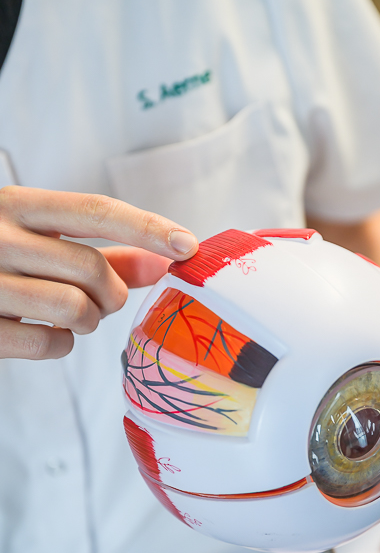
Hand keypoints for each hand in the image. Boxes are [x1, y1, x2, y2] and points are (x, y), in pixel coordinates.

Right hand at [0, 186, 197, 359]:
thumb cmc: (0, 261)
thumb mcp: (41, 242)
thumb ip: (104, 252)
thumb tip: (166, 262)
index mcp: (15, 205)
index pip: (94, 211)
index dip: (148, 228)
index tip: (188, 246)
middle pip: (92, 269)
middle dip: (111, 294)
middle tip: (100, 300)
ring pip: (75, 309)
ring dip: (88, 321)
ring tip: (71, 316)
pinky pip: (48, 345)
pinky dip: (60, 346)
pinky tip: (44, 334)